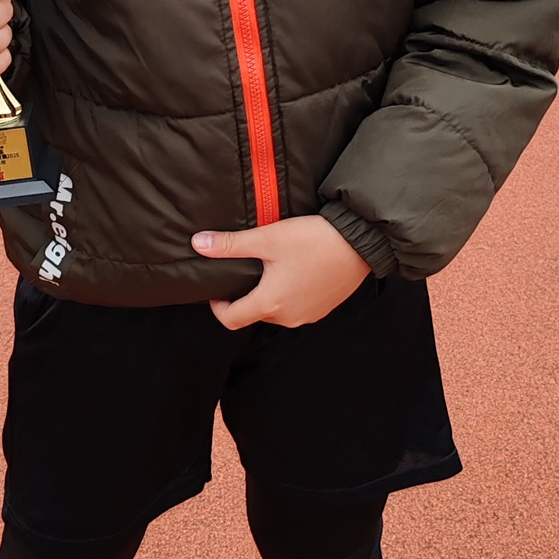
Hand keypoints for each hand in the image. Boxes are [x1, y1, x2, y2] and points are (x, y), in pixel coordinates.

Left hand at [191, 215, 369, 329]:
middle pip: (254, 315)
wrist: (361, 242)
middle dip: (244, 297)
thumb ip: (230, 245)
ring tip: (269, 269)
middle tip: (244, 272)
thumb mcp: (268, 238)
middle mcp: (288, 316)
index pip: (231, 320)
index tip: (218, 289)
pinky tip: (294, 271)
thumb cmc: (314, 240)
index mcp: (270, 303)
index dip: (218, 306)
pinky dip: (289, 294)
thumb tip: (198, 244)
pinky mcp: (323, 308)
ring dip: (268, 296)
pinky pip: (297, 307)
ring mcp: (308, 315)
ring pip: (276, 311)